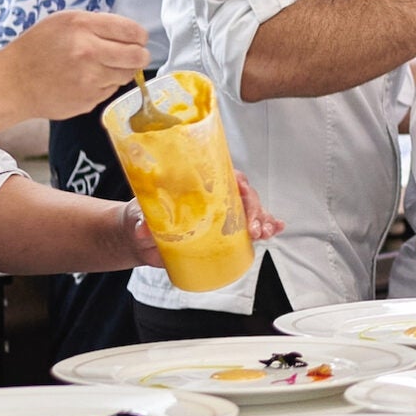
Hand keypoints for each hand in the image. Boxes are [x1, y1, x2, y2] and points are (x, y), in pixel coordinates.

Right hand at [2, 10, 148, 120]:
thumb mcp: (63, 21)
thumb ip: (96, 24)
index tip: (137, 39)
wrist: (12, 83)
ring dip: (121, 71)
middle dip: (139, 55)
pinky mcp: (88, 100)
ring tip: (101, 67)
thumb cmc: (36, 48)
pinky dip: (105, 85)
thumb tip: (128, 33)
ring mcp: (89, 79)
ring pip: (127, 75)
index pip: (132, 31)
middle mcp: (88, 52)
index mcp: (82, 26)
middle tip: (133, 55)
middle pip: (138, 56)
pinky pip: (111, 90)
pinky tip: (86, 80)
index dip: (139, 36)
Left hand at [118, 172, 281, 266]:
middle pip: (244, 195)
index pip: (225, 176)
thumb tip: (144, 230)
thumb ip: (142, 221)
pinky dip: (266, 227)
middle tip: (254, 228)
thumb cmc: (142, 217)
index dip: (239, 184)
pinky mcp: (224, 232)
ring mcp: (222, 214)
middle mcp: (214, 196)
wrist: (141, 238)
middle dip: (254, 210)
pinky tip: (275, 230)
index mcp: (197, 184)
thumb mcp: (140, 216)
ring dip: (263, 220)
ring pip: (251, 211)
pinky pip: (250, 227)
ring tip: (265, 233)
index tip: (244, 194)